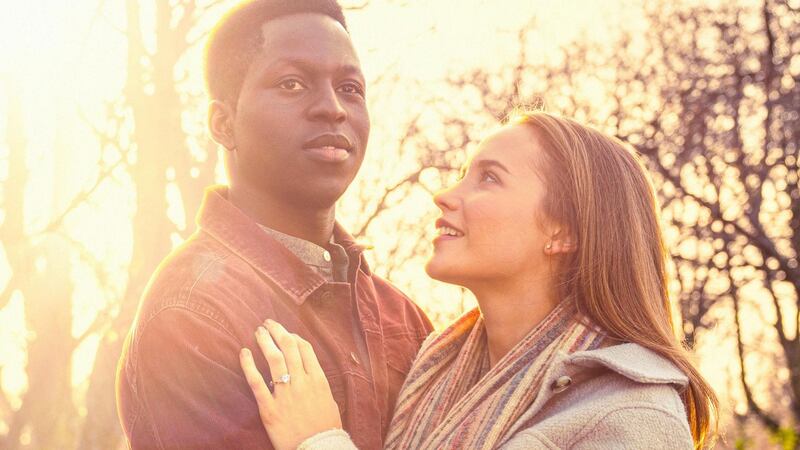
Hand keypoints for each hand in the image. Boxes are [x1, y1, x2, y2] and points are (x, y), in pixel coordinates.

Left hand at [240, 319, 341, 449]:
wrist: (317, 449)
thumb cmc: (325, 428)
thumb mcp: (329, 400)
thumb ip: (318, 382)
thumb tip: (308, 368)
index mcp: (318, 380)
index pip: (305, 348)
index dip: (293, 336)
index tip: (286, 333)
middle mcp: (302, 382)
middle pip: (289, 347)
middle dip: (277, 331)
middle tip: (268, 323)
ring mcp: (285, 394)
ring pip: (274, 359)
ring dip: (265, 341)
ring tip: (258, 332)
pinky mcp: (269, 408)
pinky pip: (256, 382)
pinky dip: (248, 365)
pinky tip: (244, 353)